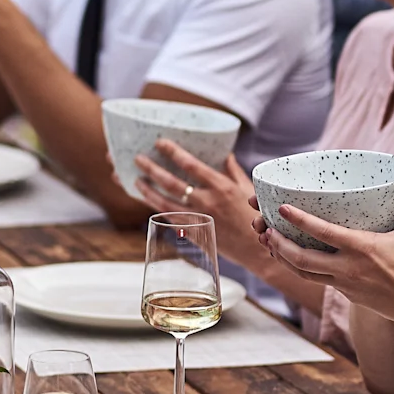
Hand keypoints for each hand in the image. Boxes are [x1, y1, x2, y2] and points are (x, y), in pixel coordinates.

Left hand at [133, 141, 257, 229]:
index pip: (192, 166)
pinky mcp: (194, 234)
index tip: (160, 143)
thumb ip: (233, 170)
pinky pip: (171, 219)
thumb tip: (224, 153)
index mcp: (221, 187)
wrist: (258, 250)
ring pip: (165, 204)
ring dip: (147, 191)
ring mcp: (198, 219)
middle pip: (172, 184)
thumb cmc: (256, 217)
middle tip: (138, 159)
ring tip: (135, 180)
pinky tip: (147, 201)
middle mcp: (207, 202)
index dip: (173, 153)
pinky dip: (157, 210)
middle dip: (152, 170)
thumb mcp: (248, 189)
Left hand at [256, 176, 393, 328]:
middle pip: (302, 259)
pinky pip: (316, 280)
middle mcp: (349, 268)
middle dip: (279, 244)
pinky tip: (290, 257)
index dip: (299, 220)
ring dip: (283, 257)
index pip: (323, 233)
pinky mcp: (346, 294)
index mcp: (364, 248)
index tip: (282, 208)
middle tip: (264, 229)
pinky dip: (299, 268)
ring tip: (268, 242)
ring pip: (303, 273)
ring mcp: (345, 284)